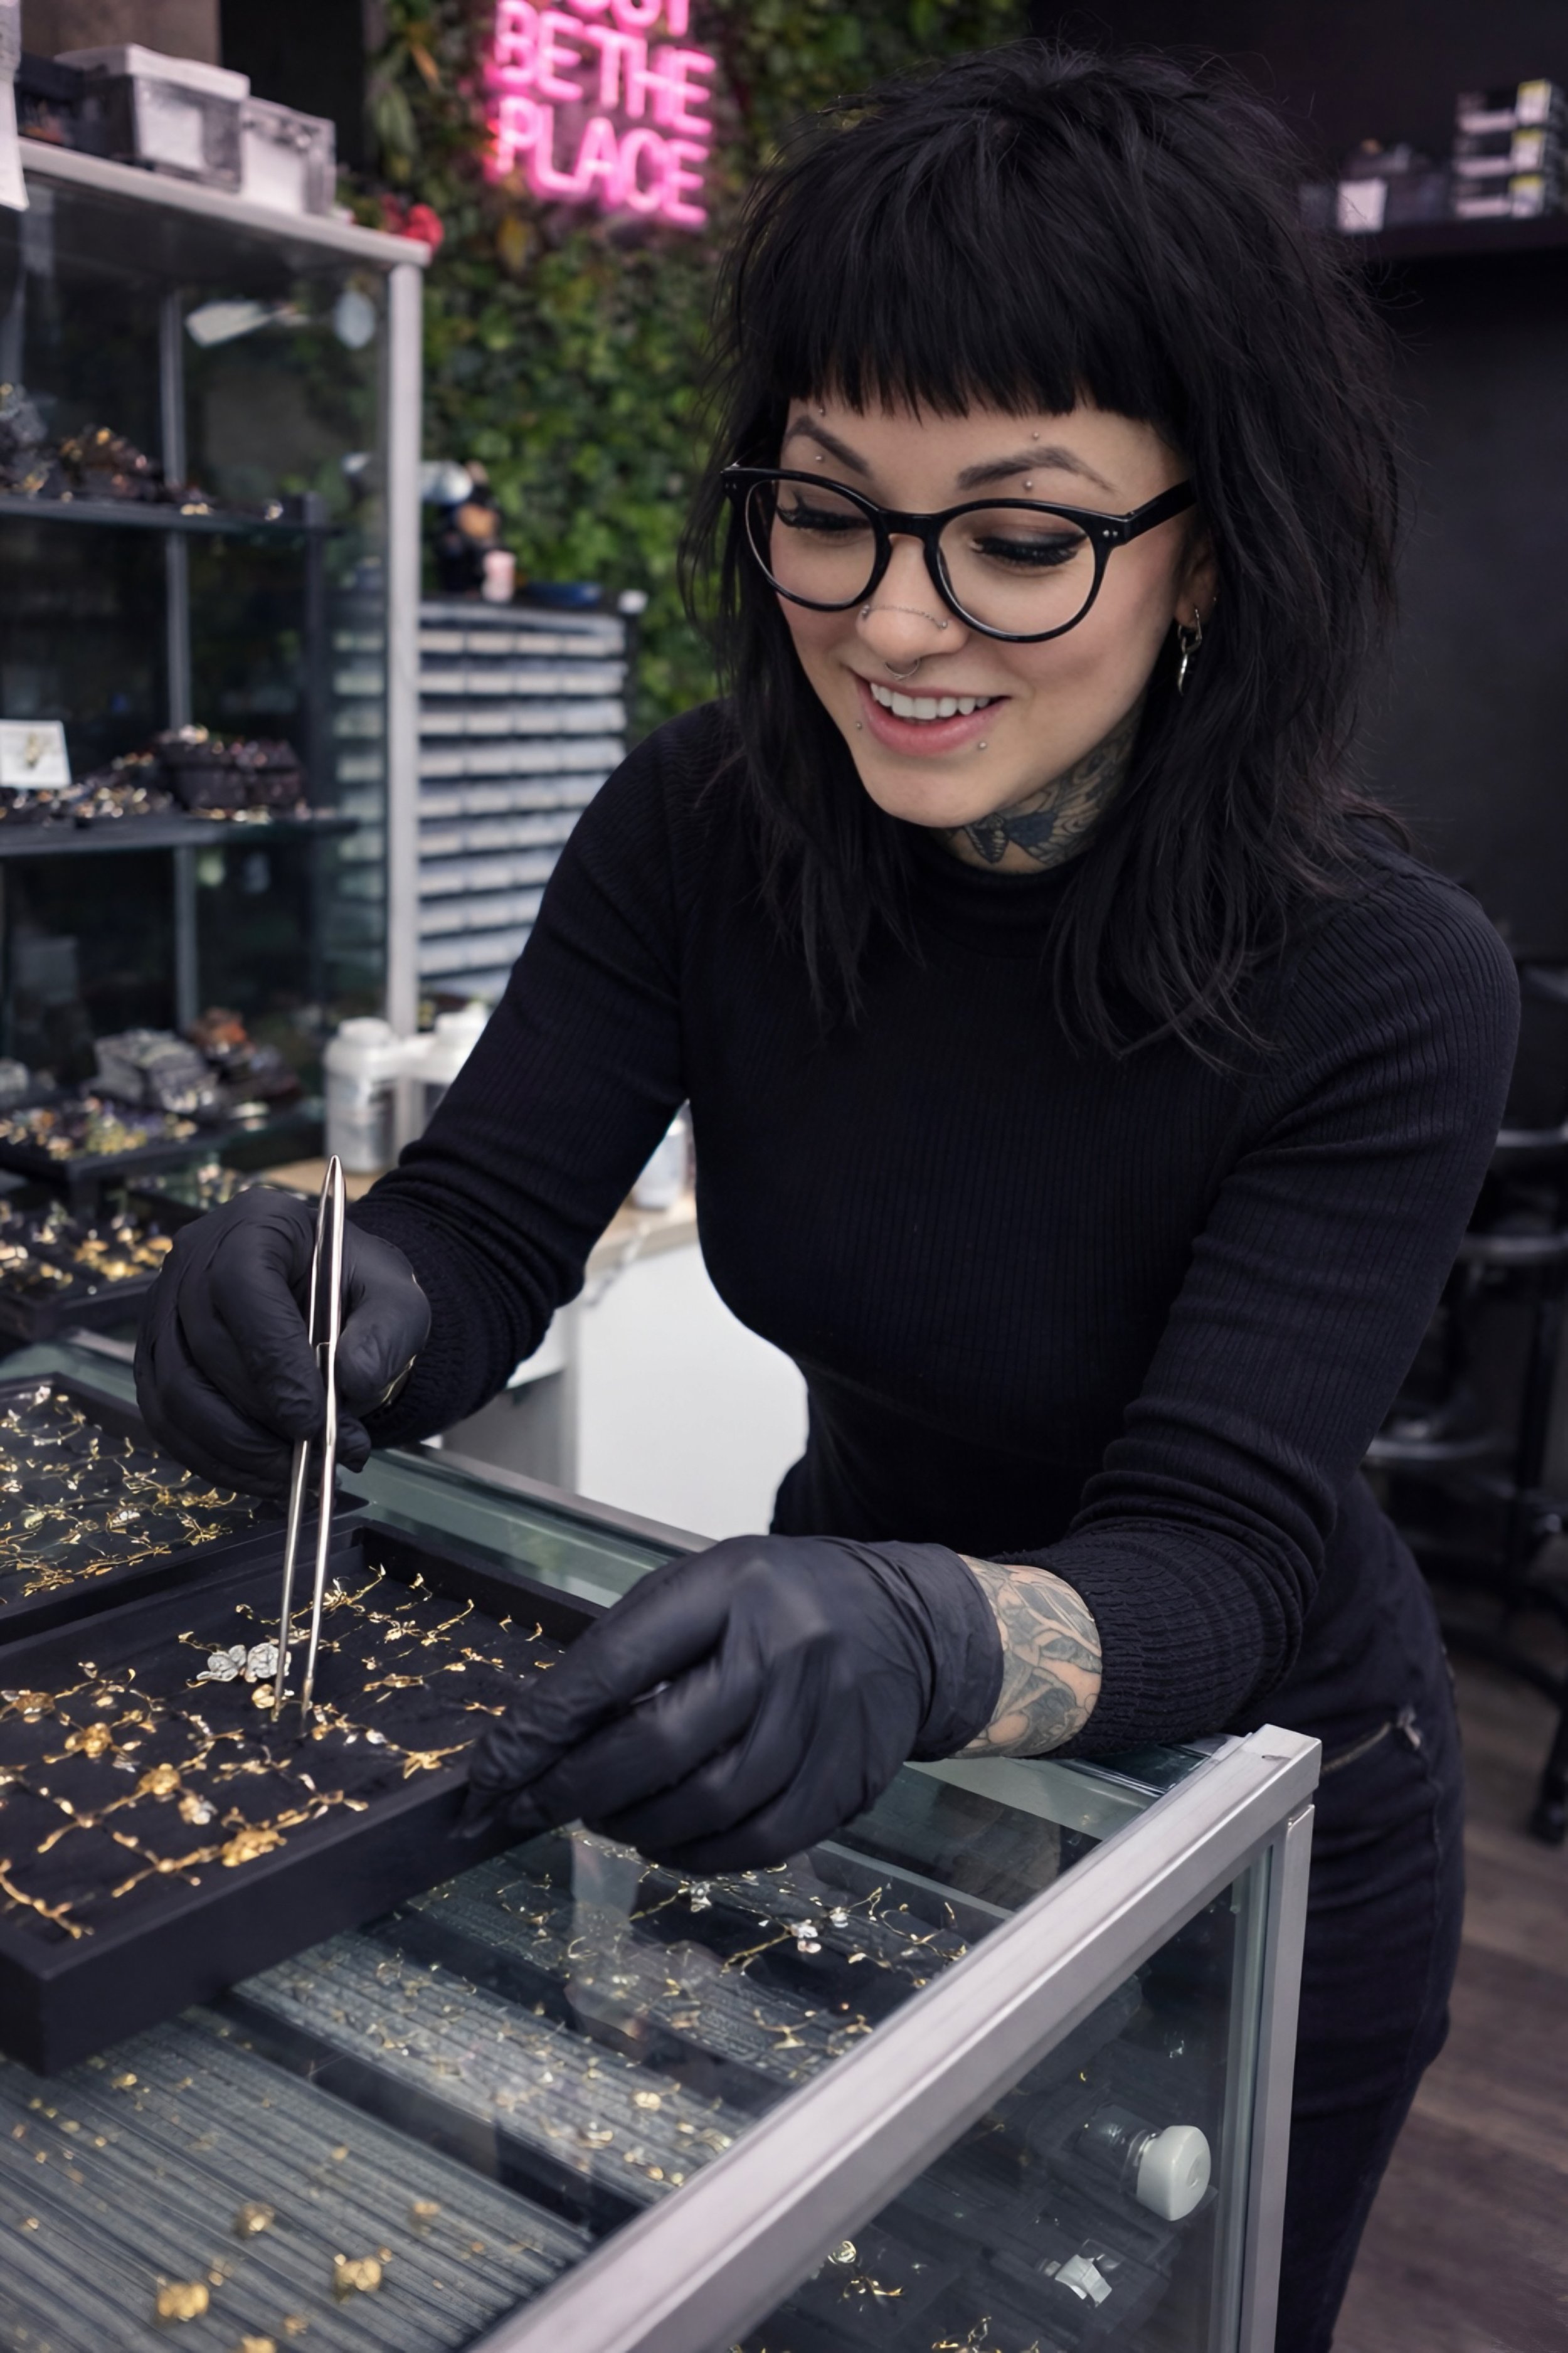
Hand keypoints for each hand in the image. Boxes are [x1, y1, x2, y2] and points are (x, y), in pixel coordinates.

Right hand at [136, 1189, 430, 1496]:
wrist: (331, 1299)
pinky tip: (266, 1475)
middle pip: (205, 1348)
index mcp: (255, 1224)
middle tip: (321, 1453)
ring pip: (178, 1394)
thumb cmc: (359, 1291)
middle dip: (263, 1417)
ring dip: (238, 1449)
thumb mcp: (397, 1301)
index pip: (241, 1287)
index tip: (312, 1420)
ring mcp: (164, 1311)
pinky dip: (215, 1461)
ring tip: (301, 1473)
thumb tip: (351, 1380)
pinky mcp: (155, 1360)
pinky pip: (168, 1422)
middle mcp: (194, 1260)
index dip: (272, 1360)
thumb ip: (385, 1334)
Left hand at [462, 1534, 1002, 1871]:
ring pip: (705, 1805)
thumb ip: (633, 1650)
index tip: (490, 1773)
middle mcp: (784, 1648)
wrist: (909, 1626)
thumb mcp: (707, 1589)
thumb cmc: (782, 1604)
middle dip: (575, 1789)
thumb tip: (541, 1739)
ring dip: (633, 1826)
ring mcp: (822, 1719)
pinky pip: (756, 1842)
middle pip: (658, 1744)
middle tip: (532, 1805)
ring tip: (604, 1817)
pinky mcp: (847, 1780)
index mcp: (732, 1586)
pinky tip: (667, 1841)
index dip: (543, 1727)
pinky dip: (695, 1855)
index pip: (616, 1663)